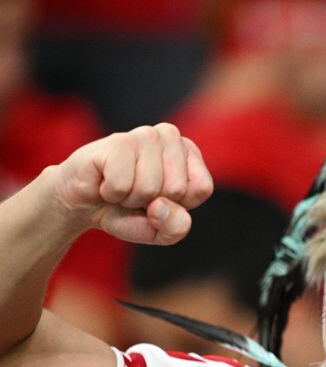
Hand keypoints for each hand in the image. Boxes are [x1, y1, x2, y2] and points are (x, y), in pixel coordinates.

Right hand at [47, 123, 212, 244]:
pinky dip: (112, 193)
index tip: (160, 199)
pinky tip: (105, 181)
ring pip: (150, 188)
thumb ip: (176, 227)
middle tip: (135, 194)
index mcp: (189, 152)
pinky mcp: (116, 142)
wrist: (83, 205)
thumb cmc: (129, 212)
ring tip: (121, 187)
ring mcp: (143, 135)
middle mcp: (169, 136)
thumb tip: (160, 205)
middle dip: (152, 203)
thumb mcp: (162, 231)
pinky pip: (122, 185)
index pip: (201, 188)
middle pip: (176, 189)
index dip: (178, 205)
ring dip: (130, 198)